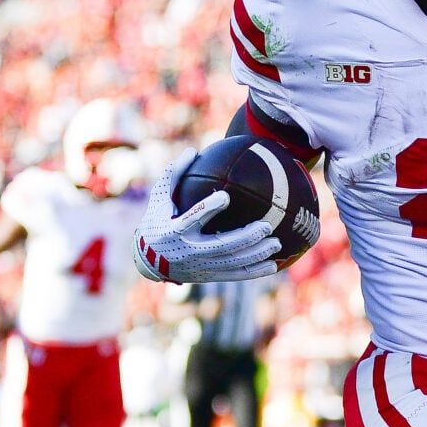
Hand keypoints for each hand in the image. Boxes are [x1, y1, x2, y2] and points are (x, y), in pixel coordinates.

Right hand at [135, 154, 280, 282]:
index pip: (193, 219)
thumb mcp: (159, 198)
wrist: (149, 261)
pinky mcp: (209, 276)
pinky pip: (235, 275)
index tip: (225, 197)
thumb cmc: (157, 222)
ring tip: (276, 243)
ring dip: (256, 254)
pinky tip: (273, 265)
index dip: (209, 209)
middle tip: (267, 226)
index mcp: (176, 230)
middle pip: (221, 246)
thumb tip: (192, 150)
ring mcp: (201, 267)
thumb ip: (174, 175)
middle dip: (245, 238)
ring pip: (232, 263)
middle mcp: (190, 251)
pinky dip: (254, 272)